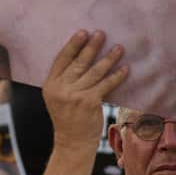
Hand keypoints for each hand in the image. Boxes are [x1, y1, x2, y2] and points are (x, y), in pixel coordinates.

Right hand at [43, 30, 127, 152]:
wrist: (72, 142)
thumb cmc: (68, 118)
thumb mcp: (57, 98)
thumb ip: (64, 81)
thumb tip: (84, 58)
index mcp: (50, 85)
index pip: (61, 59)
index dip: (72, 45)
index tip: (83, 32)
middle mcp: (61, 88)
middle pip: (79, 62)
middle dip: (92, 46)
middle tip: (102, 33)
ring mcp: (75, 95)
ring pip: (95, 72)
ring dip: (109, 58)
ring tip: (118, 48)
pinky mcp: (90, 102)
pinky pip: (106, 85)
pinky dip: (117, 76)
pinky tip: (125, 69)